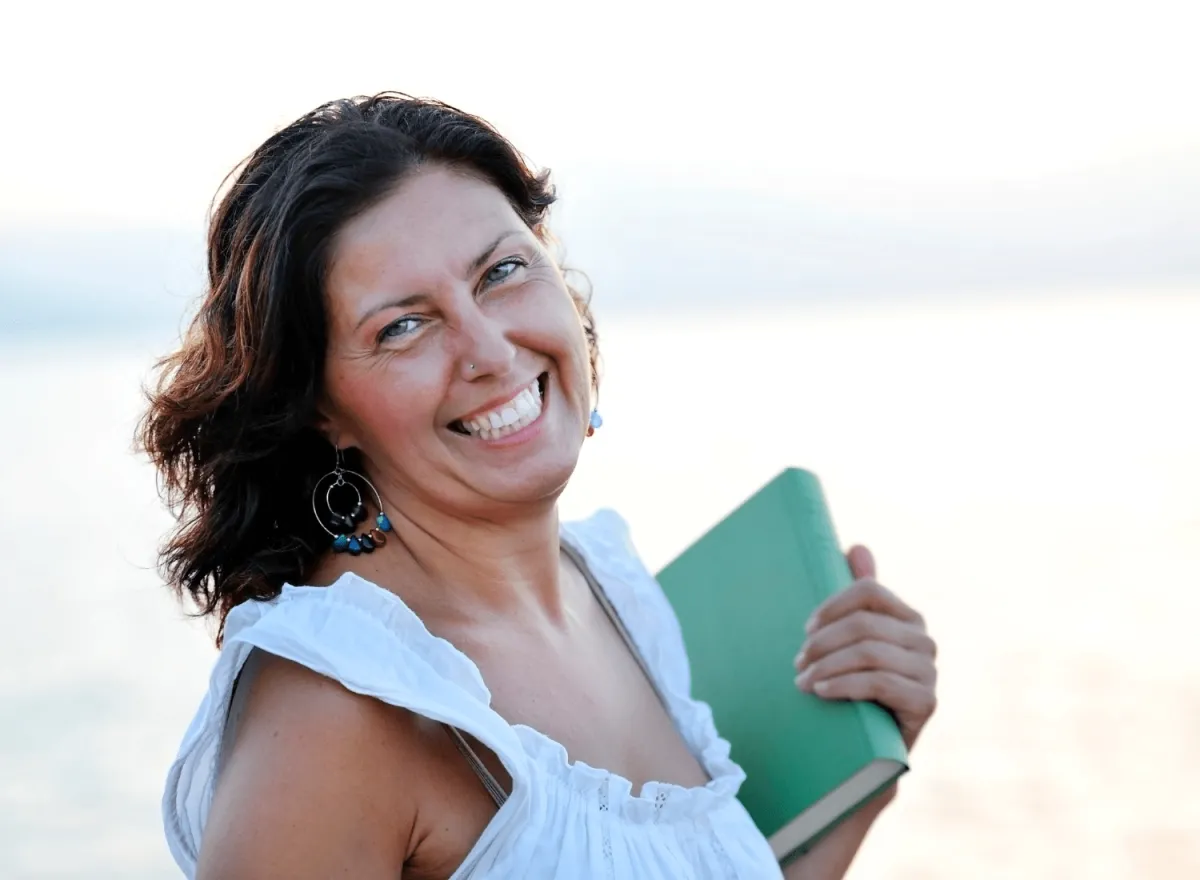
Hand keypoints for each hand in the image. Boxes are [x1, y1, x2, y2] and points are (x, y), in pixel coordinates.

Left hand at [792, 545, 937, 750]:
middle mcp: (924, 640)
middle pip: (864, 624)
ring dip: (827, 666)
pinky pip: (880, 683)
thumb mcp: (852, 641)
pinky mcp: (926, 702)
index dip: (832, 605)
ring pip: (869, 653)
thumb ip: (857, 597)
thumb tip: (858, 547)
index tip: (805, 628)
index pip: (868, 591)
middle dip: (822, 643)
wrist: (871, 750)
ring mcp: (929, 672)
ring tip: (802, 682)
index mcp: (907, 617)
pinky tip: (822, 692)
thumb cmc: (856, 687)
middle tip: (797, 663)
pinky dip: (844, 686)